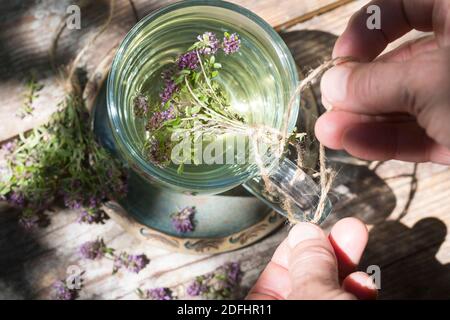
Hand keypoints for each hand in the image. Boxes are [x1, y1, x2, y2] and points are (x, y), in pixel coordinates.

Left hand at [246, 218, 377, 299]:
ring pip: (334, 288)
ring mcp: (317, 316)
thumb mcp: (312, 297)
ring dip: (350, 266)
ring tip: (358, 238)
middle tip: (350, 227)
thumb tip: (305, 231)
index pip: (276, 272)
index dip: (297, 247)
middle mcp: (291, 310)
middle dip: (332, 249)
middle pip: (310, 277)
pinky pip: (351, 302)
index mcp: (264, 309)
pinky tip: (366, 283)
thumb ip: (309, 265)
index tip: (315, 227)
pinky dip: (360, 292)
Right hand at [316, 0, 449, 163]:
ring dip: (365, 120)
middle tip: (329, 108)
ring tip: (328, 134)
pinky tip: (355, 146)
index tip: (342, 60)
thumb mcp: (428, 82)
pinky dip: (389, 140)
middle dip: (358, 90)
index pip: (403, 7)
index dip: (365, 30)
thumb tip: (329, 84)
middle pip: (398, 64)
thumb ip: (373, 83)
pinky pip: (422, 131)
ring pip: (406, 103)